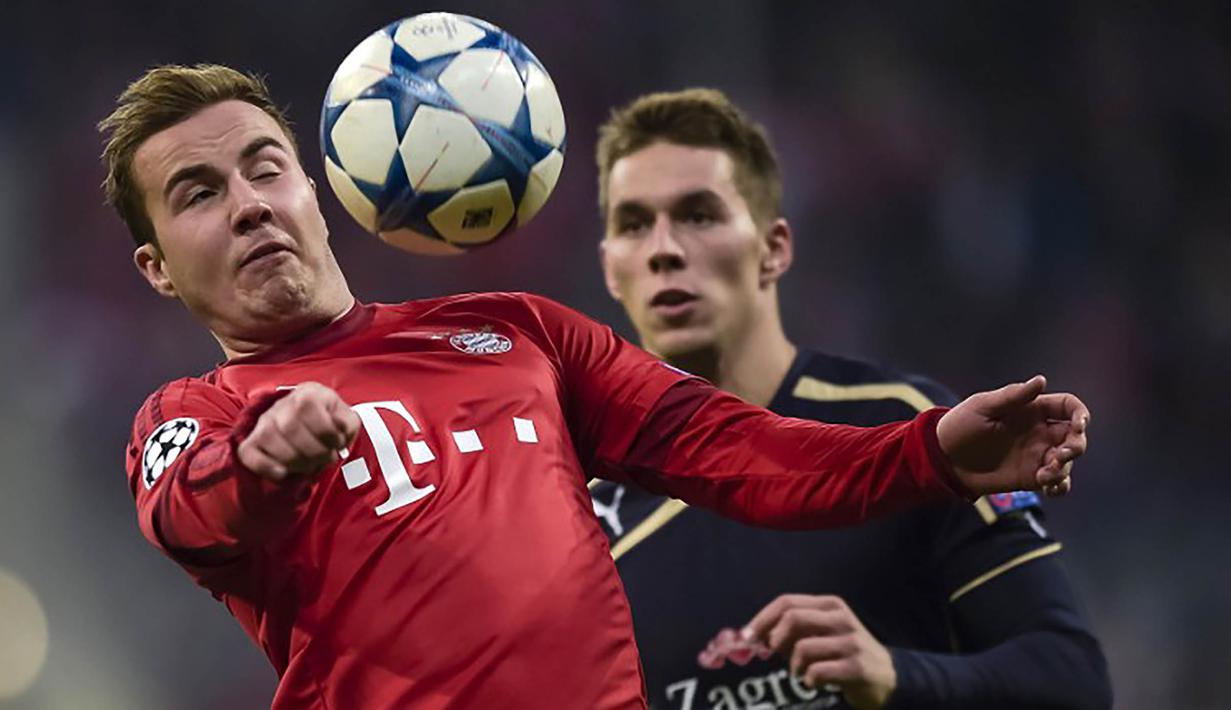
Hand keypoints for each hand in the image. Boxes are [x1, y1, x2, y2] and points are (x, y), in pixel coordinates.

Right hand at [237, 382, 359, 480]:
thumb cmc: (330, 425)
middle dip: (313, 451)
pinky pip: (248, 453)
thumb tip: (339, 427)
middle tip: (325, 458)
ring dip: (294, 461)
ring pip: (268, 438)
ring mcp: (264, 422)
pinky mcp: (252, 441)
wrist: (309, 430)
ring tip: (310, 465)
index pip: (308, 407)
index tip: (337, 444)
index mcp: (308, 393)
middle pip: (289, 426)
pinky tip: (284, 473)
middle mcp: (281, 404)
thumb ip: (347, 423)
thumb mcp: (346, 420)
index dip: (326, 431)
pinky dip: (266, 466)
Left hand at [743, 594, 895, 708]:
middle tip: (774, 655)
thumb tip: (756, 636)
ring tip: (801, 672)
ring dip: (793, 665)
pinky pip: (816, 672)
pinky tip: (815, 681)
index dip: (762, 618)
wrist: (887, 676)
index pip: (787, 602)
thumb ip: (794, 630)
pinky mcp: (856, 667)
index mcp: (830, 605)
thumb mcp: (822, 633)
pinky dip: (808, 680)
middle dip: (775, 639)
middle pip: (792, 618)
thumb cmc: (844, 653)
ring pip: (802, 648)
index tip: (746, 636)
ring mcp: (850, 642)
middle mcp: (841, 619)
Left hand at [937, 375, 1088, 496]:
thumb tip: (1041, 380)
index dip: (1080, 414)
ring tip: (1045, 475)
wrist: (944, 458)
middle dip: (1076, 445)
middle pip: (1075, 436)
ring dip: (1065, 468)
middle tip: (1060, 455)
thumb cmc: (960, 426)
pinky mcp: (1030, 477)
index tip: (1079, 425)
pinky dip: (1060, 485)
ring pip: (1068, 461)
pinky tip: (1049, 487)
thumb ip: (1013, 397)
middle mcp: (1039, 432)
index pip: (1068, 407)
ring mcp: (1036, 455)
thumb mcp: (983, 407)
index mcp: (1032, 410)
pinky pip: (1057, 482)